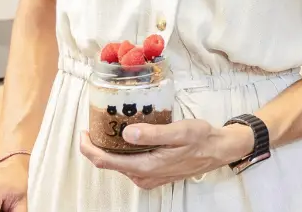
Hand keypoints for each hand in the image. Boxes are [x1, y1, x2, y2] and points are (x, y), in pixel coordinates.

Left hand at [78, 120, 250, 189]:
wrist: (218, 150)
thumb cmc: (201, 139)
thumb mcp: (180, 131)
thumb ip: (153, 133)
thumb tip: (126, 132)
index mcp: (146, 167)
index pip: (106, 161)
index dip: (89, 149)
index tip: (83, 132)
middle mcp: (143, 176)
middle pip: (109, 163)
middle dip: (99, 145)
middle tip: (98, 123)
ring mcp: (147, 177)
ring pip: (119, 163)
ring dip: (112, 147)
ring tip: (113, 125)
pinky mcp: (152, 175)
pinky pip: (130, 164)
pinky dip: (124, 151)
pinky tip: (130, 136)